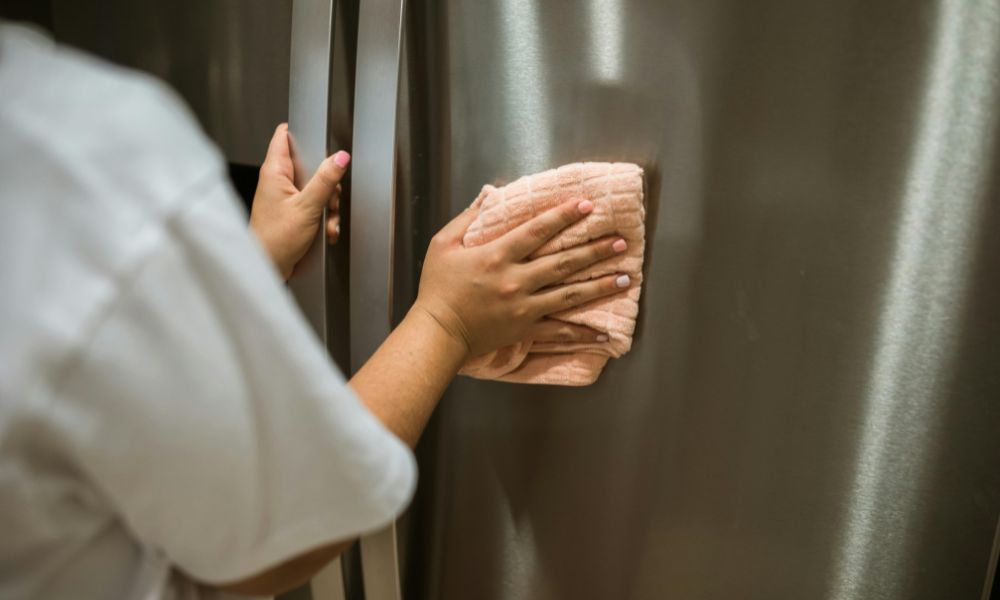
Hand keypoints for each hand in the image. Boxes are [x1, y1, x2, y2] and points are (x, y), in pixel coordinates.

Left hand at [249, 123, 348, 279]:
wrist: (269, 267)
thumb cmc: (275, 239)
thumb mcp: (307, 206)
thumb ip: (325, 180)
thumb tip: (340, 157)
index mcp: (275, 171)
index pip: (285, 136)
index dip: (303, 133)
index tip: (322, 140)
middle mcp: (278, 181)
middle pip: (310, 165)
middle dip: (327, 183)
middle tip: (329, 197)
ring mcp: (285, 197)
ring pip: (316, 189)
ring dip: (328, 205)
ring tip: (326, 220)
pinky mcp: (292, 212)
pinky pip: (315, 207)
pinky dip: (324, 218)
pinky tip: (325, 230)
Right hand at [413, 199, 629, 357]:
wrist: (438, 332)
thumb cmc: (437, 287)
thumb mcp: (443, 244)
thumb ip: (468, 218)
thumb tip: (490, 194)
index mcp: (497, 256)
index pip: (537, 230)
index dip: (564, 216)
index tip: (587, 205)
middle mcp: (515, 280)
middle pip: (563, 262)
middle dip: (594, 250)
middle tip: (620, 242)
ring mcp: (524, 307)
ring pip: (569, 294)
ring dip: (599, 285)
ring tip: (625, 278)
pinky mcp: (525, 329)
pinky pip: (559, 331)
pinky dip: (582, 334)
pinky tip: (604, 335)